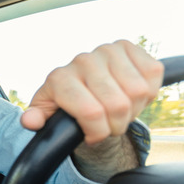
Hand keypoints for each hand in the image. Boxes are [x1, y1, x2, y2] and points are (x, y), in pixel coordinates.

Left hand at [21, 40, 162, 143]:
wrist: (83, 87)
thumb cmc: (64, 105)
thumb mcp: (46, 115)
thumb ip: (36, 120)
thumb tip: (30, 121)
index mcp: (59, 78)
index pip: (91, 112)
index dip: (98, 132)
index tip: (92, 136)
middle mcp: (81, 60)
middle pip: (118, 105)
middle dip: (117, 124)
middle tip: (108, 124)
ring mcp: (106, 50)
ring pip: (138, 91)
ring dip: (134, 108)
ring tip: (118, 110)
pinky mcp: (128, 46)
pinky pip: (152, 74)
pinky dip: (149, 91)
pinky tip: (131, 94)